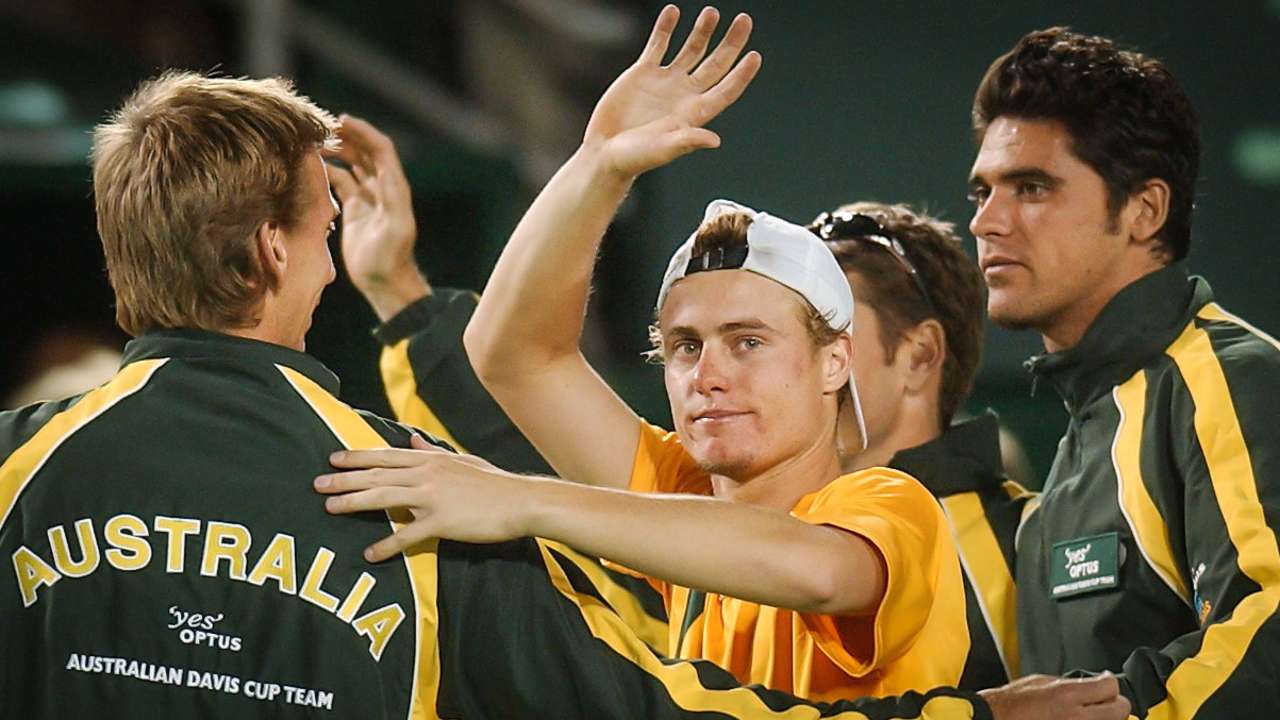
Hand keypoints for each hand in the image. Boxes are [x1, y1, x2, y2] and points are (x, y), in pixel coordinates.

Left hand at [315, 435, 536, 559]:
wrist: (520, 502)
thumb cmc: (494, 483)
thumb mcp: (462, 461)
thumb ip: (432, 452)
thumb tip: (412, 440)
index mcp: (431, 460)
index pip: (385, 456)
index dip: (357, 457)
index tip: (332, 459)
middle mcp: (427, 474)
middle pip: (377, 474)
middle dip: (344, 479)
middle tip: (317, 484)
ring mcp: (433, 498)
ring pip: (384, 498)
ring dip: (354, 503)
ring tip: (330, 508)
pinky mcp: (442, 522)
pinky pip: (408, 535)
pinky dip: (387, 545)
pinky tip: (370, 554)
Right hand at [324, 115, 429, 320]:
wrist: (384, 281)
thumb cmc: (391, 257)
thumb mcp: (395, 228)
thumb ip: (392, 201)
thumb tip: (386, 174)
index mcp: (394, 187)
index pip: (380, 149)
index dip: (364, 132)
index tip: (342, 120)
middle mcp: (382, 188)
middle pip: (365, 152)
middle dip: (347, 136)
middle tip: (322, 126)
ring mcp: (367, 198)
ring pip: (351, 165)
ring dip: (337, 151)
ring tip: (314, 141)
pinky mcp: (354, 210)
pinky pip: (340, 183)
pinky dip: (328, 172)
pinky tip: (311, 167)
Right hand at [582, 4, 760, 179]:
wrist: (604, 152)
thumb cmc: (635, 158)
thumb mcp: (663, 150)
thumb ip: (687, 141)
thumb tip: (714, 140)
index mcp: (694, 113)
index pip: (726, 90)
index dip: (742, 74)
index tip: (755, 55)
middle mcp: (684, 94)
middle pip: (716, 64)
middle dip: (731, 43)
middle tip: (745, 20)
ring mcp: (665, 82)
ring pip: (691, 50)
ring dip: (703, 31)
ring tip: (711, 12)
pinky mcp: (643, 73)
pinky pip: (658, 45)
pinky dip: (666, 28)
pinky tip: (673, 12)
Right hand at [980, 673, 1130, 719]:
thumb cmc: (1010, 705)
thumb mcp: (1039, 681)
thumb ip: (1069, 683)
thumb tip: (1089, 684)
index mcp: (1067, 695)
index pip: (1111, 686)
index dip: (1109, 682)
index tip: (1105, 682)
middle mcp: (1077, 718)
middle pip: (1121, 709)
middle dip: (1114, 702)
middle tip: (1104, 700)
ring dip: (1104, 717)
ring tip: (1089, 713)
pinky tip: (1076, 719)